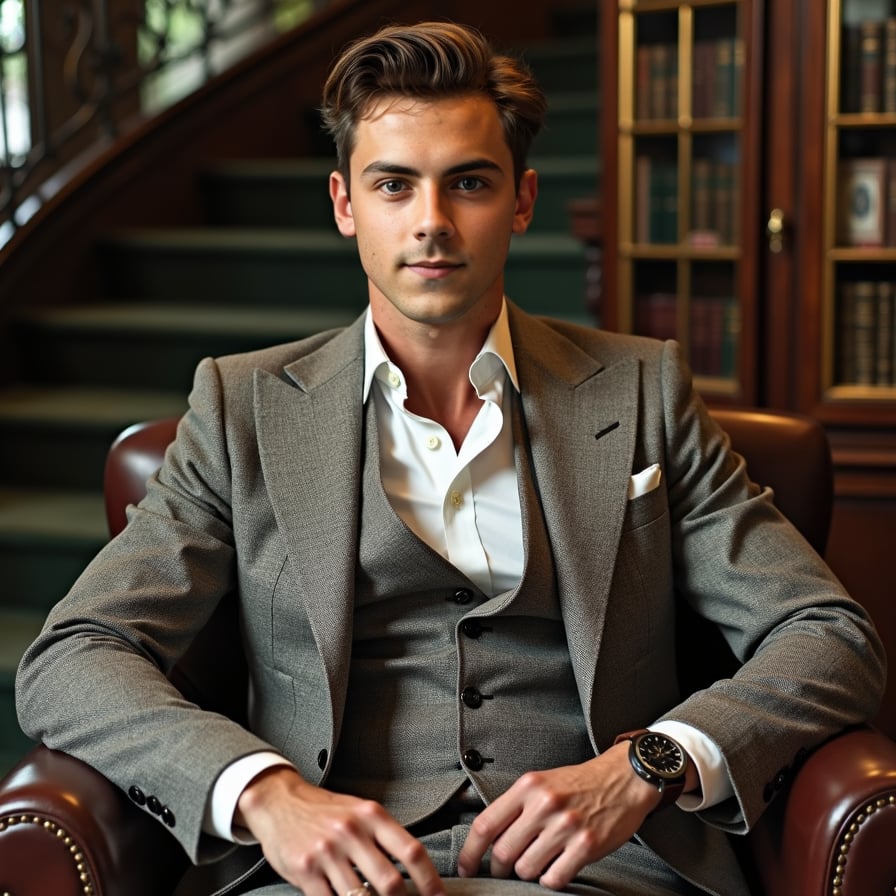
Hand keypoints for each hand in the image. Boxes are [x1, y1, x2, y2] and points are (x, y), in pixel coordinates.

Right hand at [236, 766, 444, 895]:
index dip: (429, 879)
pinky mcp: (306, 871)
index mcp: (370, 815)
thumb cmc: (323, 810)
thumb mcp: (359, 811)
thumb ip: (383, 836)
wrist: (279, 802)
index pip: (410, 850)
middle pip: (389, 882)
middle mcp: (351, 832)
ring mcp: (327, 853)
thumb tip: (414, 868)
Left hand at [456, 743, 661, 889]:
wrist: (623, 779)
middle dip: (500, 868)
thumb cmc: (578, 783)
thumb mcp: (541, 783)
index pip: (485, 824)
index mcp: (528, 786)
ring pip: (527, 869)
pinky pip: (554, 878)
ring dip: (528, 872)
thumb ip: (515, 806)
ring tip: (539, 860)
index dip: (469, 852)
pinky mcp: (586, 845)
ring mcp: (566, 826)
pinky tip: (557, 866)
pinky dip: (550, 879)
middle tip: (506, 868)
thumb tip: (486, 839)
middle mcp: (544, 804)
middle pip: (503, 853)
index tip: (465, 867)